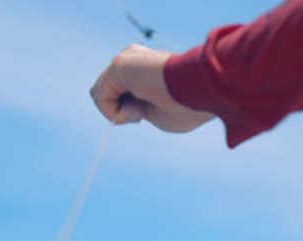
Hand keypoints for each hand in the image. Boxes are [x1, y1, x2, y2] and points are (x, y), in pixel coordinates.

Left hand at [90, 44, 214, 132]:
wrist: (202, 90)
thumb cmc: (189, 105)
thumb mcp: (157, 114)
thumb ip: (136, 111)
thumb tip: (118, 112)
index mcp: (146, 69)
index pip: (119, 91)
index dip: (127, 111)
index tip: (144, 117)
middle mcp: (134, 60)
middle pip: (106, 91)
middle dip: (119, 110)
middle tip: (141, 116)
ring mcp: (126, 60)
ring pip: (100, 93)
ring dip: (116, 112)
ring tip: (141, 114)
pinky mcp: (119, 65)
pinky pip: (100, 96)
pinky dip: (111, 112)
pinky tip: (135, 112)